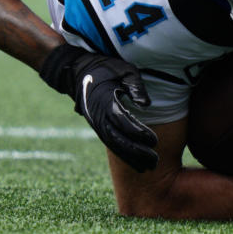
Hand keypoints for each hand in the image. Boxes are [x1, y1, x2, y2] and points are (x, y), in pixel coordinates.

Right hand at [39, 44, 159, 171]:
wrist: (77, 70)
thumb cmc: (106, 67)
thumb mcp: (124, 69)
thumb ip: (135, 86)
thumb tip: (147, 105)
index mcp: (105, 101)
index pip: (122, 121)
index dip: (138, 132)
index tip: (154, 141)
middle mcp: (98, 116)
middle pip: (118, 139)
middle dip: (136, 152)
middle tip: (155, 161)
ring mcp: (96, 123)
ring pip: (114, 145)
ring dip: (131, 157)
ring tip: (149, 166)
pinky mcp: (98, 126)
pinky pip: (111, 143)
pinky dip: (123, 154)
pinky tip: (137, 163)